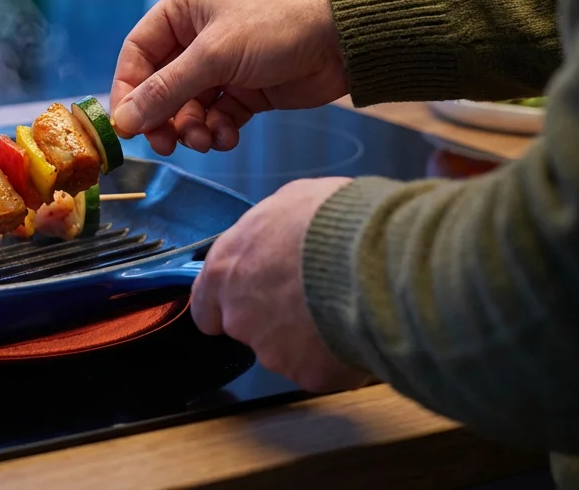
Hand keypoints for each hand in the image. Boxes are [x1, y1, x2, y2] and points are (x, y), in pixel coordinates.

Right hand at [110, 0, 346, 155]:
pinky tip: (229, 136)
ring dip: (192, 129)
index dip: (128, 90)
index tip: (128, 126)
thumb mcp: (214, 56)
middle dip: (164, 117)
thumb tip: (124, 121)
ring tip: (207, 140)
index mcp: (184, 8)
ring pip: (189, 106)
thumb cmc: (277, 26)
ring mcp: (224, 63)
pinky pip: (218, 116)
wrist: (345, 39)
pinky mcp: (247, 89)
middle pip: (161, 85)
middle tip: (166, 145)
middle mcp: (199, 33)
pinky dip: (218, 130)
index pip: (138, 52)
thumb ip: (166, 90)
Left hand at [191, 177, 372, 392]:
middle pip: (250, 329)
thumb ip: (270, 234)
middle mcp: (239, 317)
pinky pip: (324, 368)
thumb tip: (279, 240)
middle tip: (313, 296)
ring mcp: (272, 351)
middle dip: (276, 319)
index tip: (249, 301)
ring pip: (288, 351)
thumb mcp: (289, 203)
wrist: (372, 258)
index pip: (206, 307)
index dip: (227, 306)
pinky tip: (359, 329)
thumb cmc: (328, 220)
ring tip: (344, 307)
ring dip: (309, 337)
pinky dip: (338, 355)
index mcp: (225, 272)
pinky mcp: (308, 374)